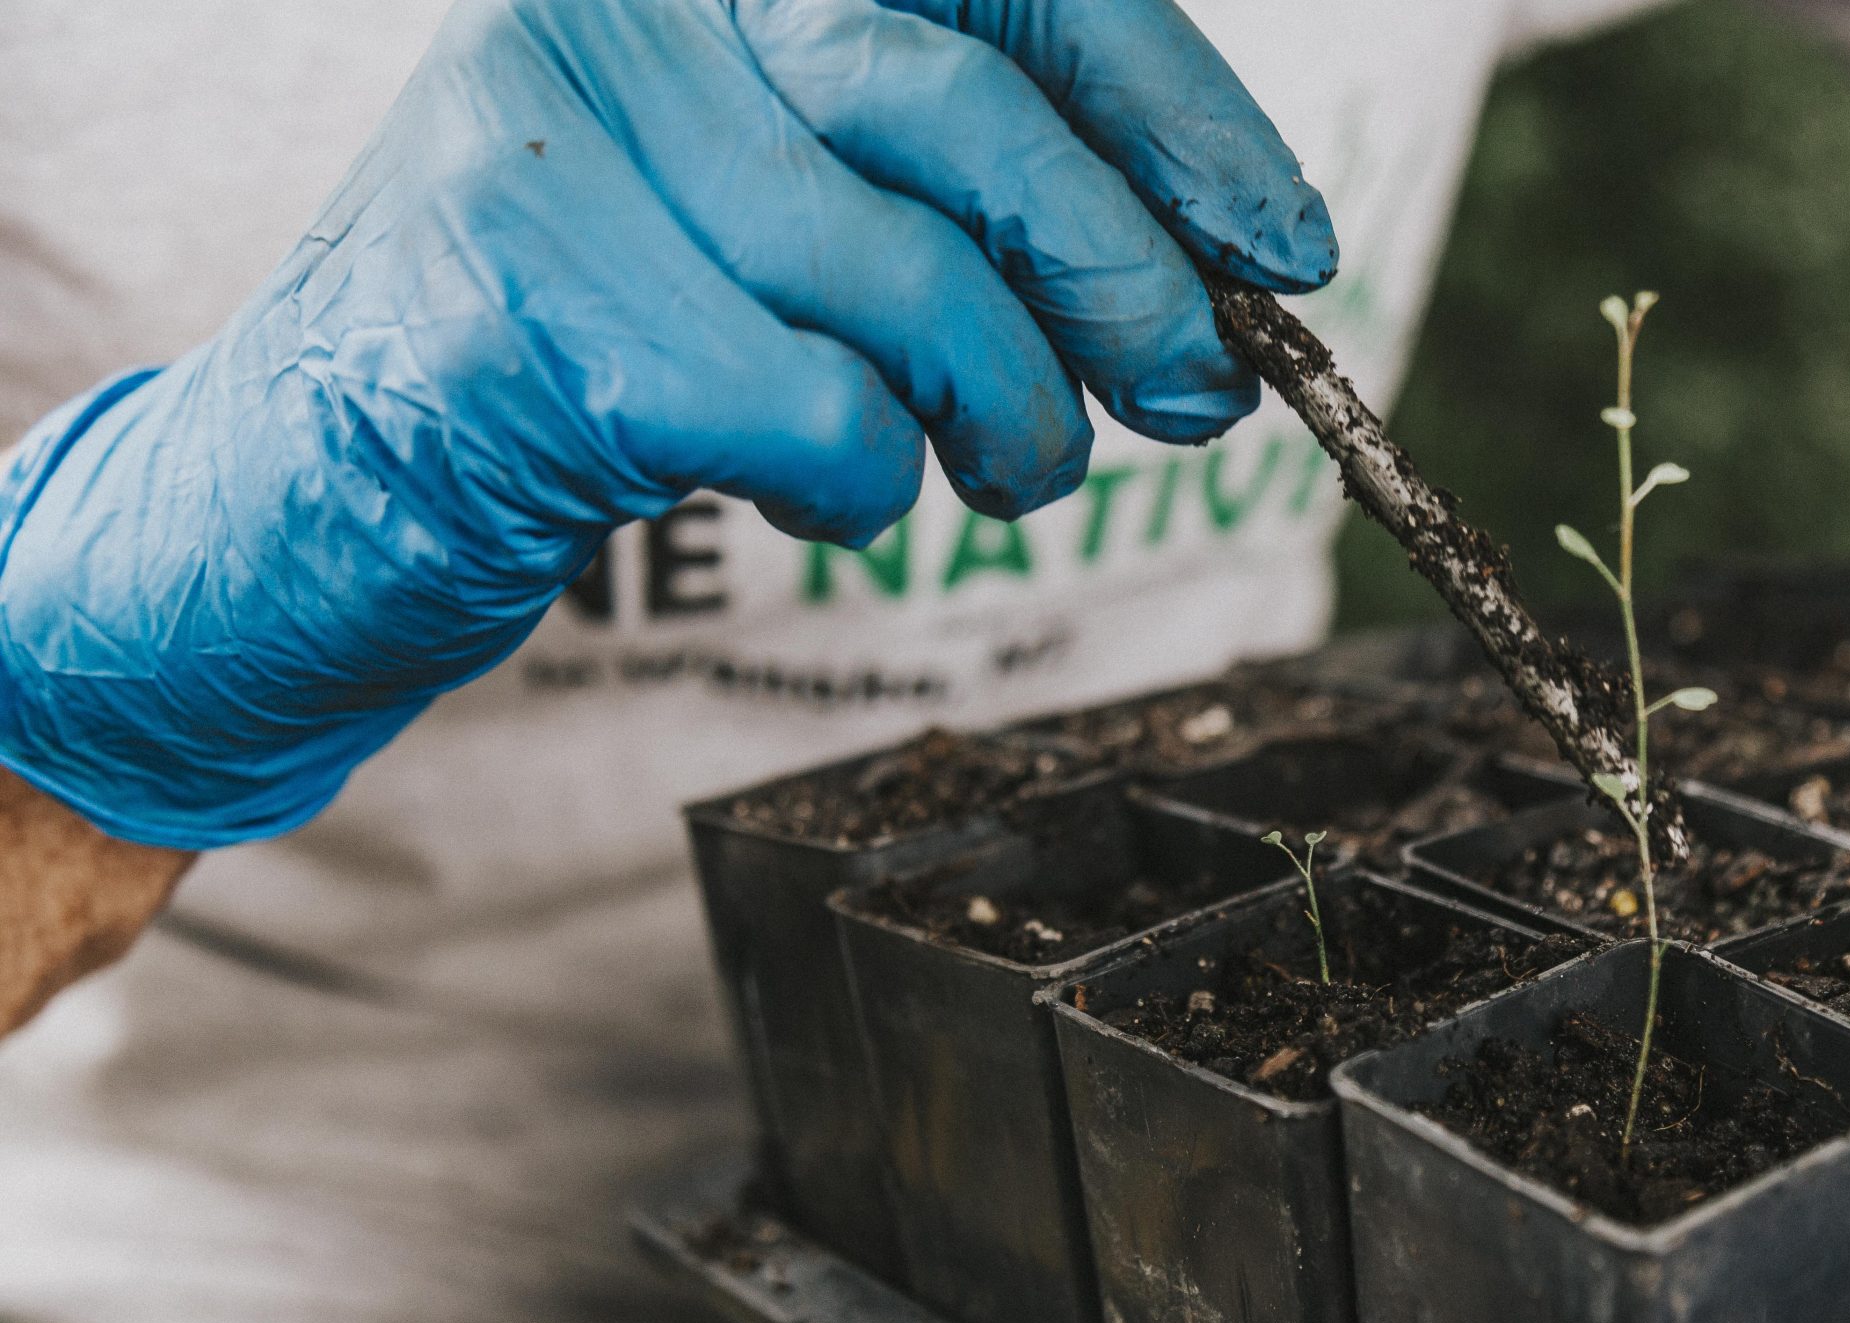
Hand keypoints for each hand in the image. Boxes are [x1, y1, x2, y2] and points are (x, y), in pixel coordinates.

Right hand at [0, 0, 1334, 847]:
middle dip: (1124, 275)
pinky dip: (867, 485)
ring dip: (1007, 414)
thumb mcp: (768, 228)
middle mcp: (617, 14)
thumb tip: (1208, 282)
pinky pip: (811, 410)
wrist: (309, 492)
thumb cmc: (584, 355)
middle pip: (955, 112)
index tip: (1282, 243)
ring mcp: (554, 148)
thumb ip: (944, 206)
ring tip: (1011, 471)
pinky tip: (826, 491)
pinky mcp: (528, 313)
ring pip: (897, 281)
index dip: (1167, 104)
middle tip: (1196, 396)